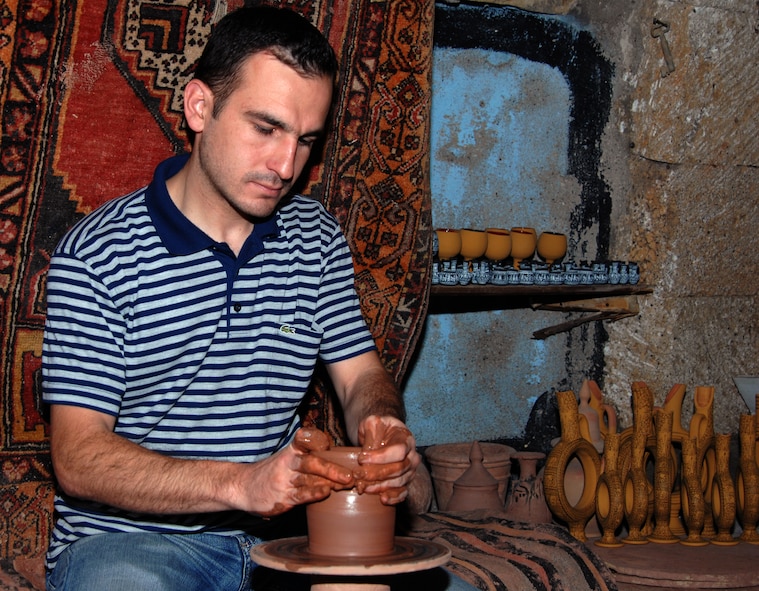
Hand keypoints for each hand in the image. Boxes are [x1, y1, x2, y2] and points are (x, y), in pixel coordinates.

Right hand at [240, 426, 354, 516]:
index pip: (305, 440)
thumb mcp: (288, 458)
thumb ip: (310, 457)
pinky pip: (300, 494)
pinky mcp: (282, 498)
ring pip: (308, 478)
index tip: (329, 443)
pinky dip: (313, 493)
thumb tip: (341, 462)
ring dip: (329, 481)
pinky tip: (325, 493)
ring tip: (347, 484)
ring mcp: (284, 480)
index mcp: (291, 450)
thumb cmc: (273, 472)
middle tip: (350, 474)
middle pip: (311, 461)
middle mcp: (288, 463)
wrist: (242, 487)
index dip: (316, 439)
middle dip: (332, 467)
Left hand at [354, 415, 420, 504]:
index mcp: (406, 438)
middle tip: (359, 475)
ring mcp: (411, 470)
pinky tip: (382, 499)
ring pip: (399, 482)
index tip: (361, 459)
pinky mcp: (406, 481)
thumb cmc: (378, 427)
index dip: (380, 457)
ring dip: (380, 487)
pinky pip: (403, 492)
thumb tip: (366, 454)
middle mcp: (412, 455)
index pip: (398, 451)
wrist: (384, 433)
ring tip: (363, 487)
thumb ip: (369, 434)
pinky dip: (394, 498)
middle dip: (377, 474)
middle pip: (399, 469)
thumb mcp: (371, 422)